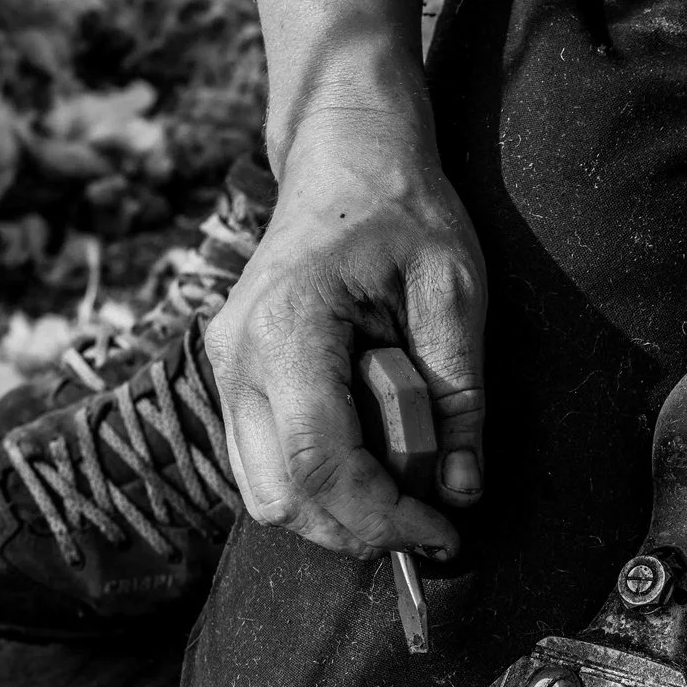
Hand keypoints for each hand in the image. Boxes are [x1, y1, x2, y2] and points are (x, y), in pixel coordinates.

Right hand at [207, 0, 484, 558]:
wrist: (343, 155)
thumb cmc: (401, 209)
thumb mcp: (455, 288)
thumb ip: (459, 393)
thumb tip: (460, 489)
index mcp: (289, 325)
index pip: (319, 461)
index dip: (383, 515)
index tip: (442, 530)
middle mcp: (238, 357)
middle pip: (281, 496)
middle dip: (360, 526)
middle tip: (429, 516)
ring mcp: (226, 372)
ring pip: (266, 493)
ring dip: (340, 510)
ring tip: (404, 476)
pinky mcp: (235, 382)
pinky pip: (267, 465)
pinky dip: (321, 482)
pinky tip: (374, 450)